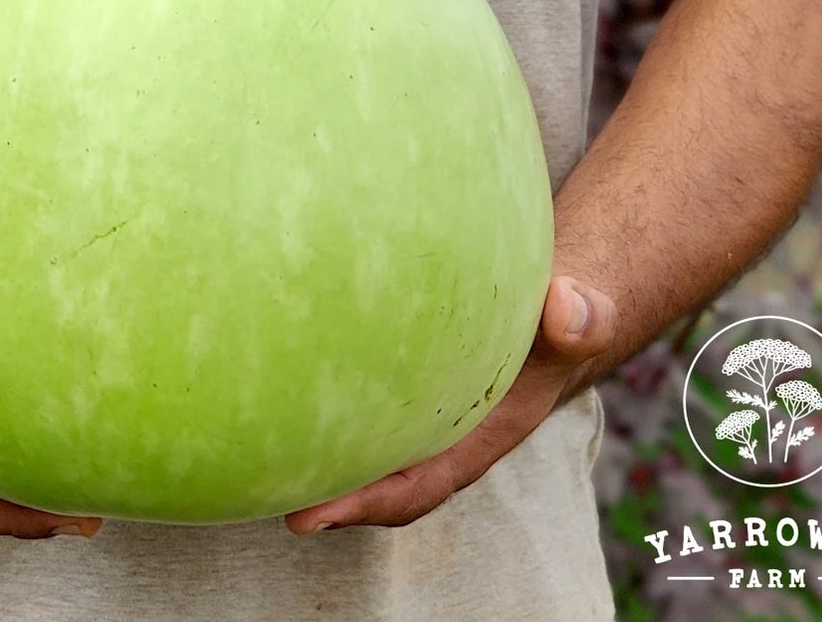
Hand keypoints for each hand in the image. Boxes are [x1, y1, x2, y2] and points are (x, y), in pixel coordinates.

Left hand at [284, 275, 616, 534]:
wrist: (560, 306)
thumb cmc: (561, 318)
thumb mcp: (575, 316)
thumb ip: (577, 318)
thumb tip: (565, 306)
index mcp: (477, 439)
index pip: (416, 486)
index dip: (365, 504)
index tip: (310, 516)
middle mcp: (439, 437)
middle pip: (370, 478)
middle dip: (317, 489)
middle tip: (253, 487)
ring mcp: (413, 411)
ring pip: (355, 443)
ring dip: (309, 450)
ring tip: (244, 448)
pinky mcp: (392, 380)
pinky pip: (352, 401)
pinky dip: (317, 401)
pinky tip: (270, 381)